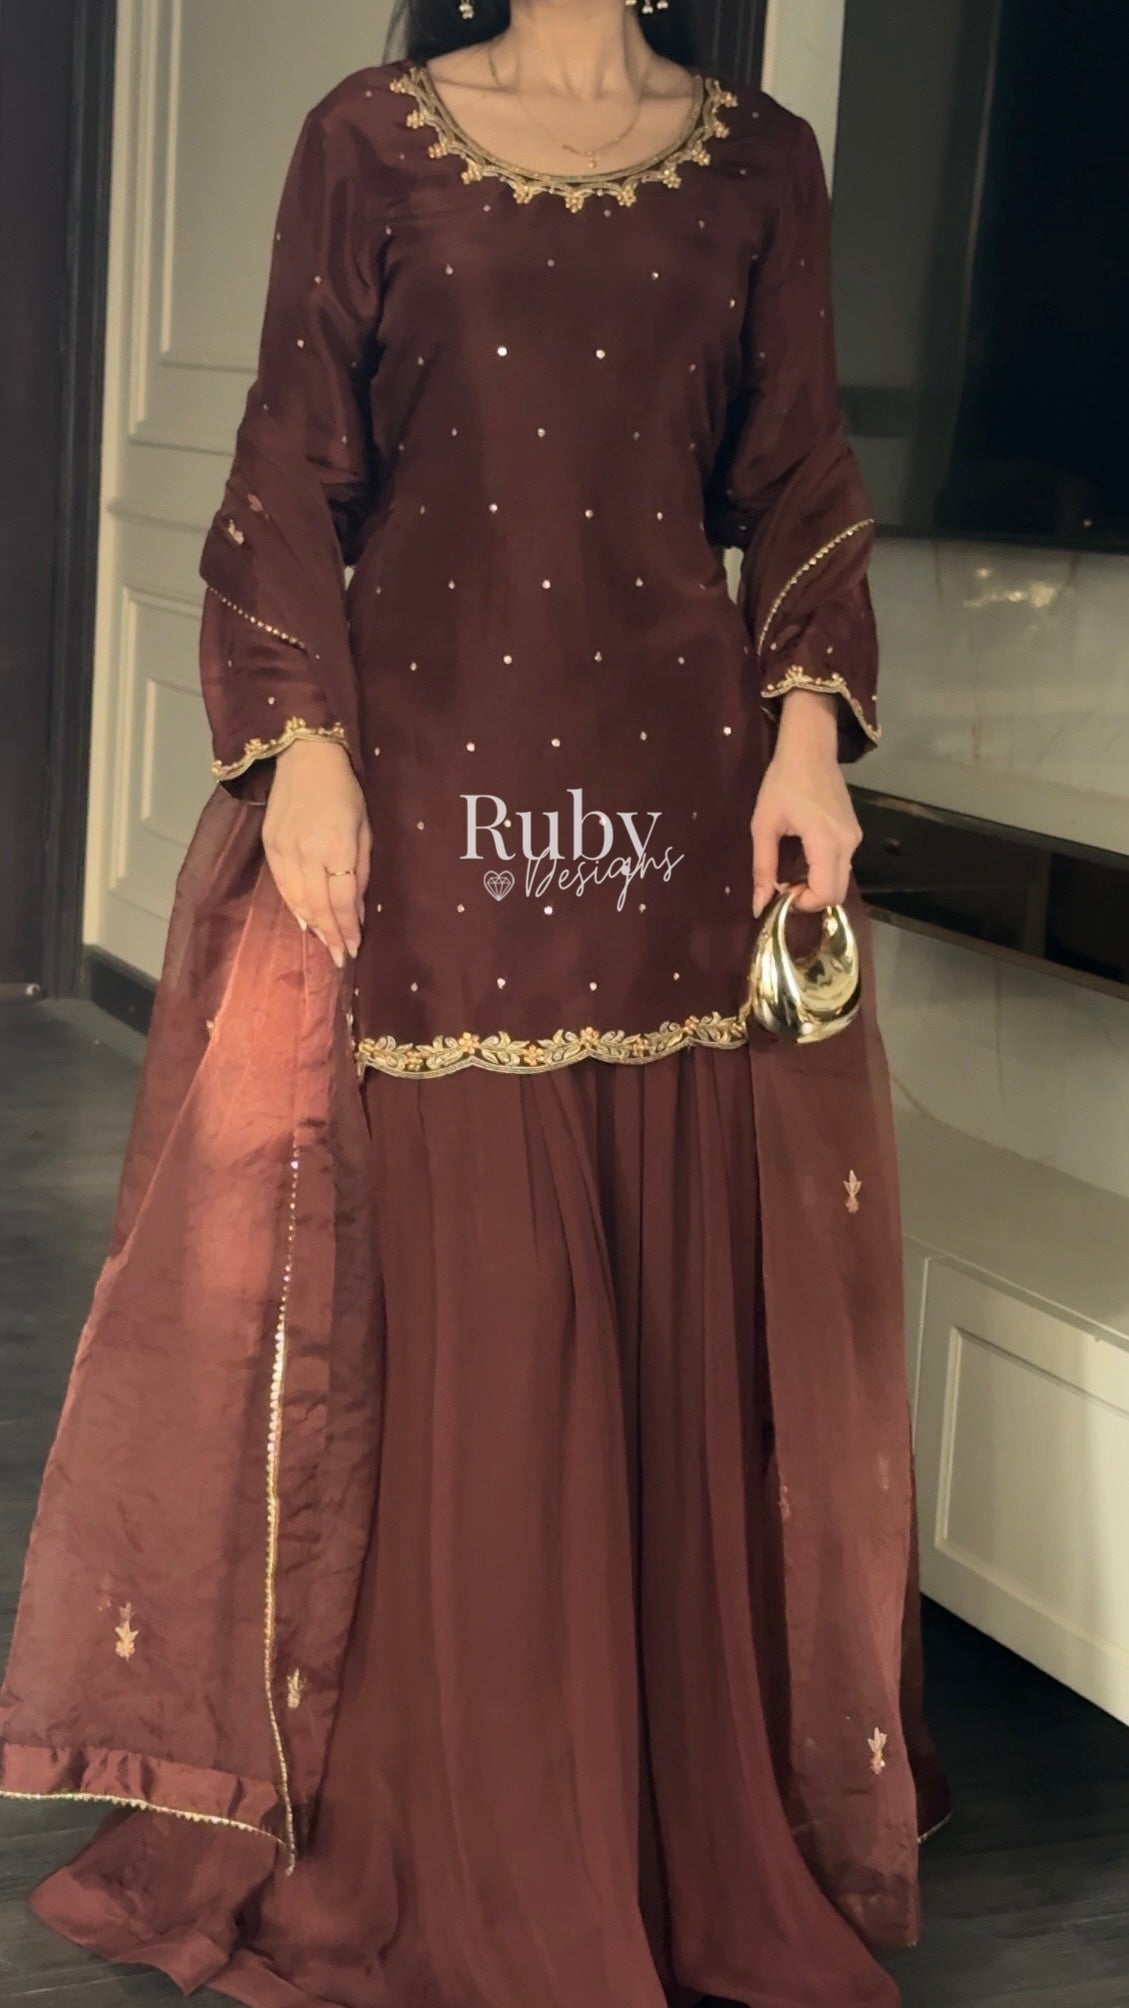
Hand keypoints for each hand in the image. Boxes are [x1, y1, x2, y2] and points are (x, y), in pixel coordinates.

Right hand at [262, 739, 369, 966]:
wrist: (304, 758)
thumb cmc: (345, 792)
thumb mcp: (365, 828)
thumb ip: (361, 869)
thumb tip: (357, 908)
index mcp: (336, 847)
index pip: (342, 901)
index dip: (348, 928)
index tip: (354, 949)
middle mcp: (307, 853)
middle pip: (318, 906)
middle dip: (331, 935)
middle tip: (340, 956)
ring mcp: (284, 850)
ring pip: (297, 900)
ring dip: (312, 925)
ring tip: (325, 943)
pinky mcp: (270, 845)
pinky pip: (282, 885)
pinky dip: (294, 906)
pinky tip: (305, 919)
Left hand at [750, 690, 861, 916]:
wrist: (810, 749)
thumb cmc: (782, 783)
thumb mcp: (764, 825)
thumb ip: (762, 869)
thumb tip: (759, 907)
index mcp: (825, 841)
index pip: (826, 893)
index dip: (804, 903)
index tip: (781, 893)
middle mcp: (847, 843)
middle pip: (837, 894)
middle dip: (811, 899)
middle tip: (786, 887)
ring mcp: (854, 838)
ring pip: (841, 880)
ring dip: (817, 886)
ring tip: (792, 871)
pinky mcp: (854, 833)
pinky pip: (843, 865)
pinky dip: (825, 872)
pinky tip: (805, 858)